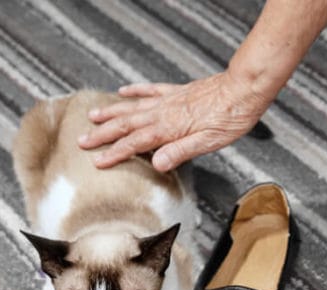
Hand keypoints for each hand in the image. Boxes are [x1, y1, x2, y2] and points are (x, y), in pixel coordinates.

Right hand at [78, 72, 270, 171]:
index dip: (115, 153)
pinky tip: (123, 92)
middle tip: (82, 141)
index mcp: (169, 129)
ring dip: (111, 113)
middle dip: (103, 134)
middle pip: (126, 125)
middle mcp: (164, 113)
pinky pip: (150, 90)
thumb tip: (156, 164)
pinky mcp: (178, 91)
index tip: (98, 161)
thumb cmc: (231, 118)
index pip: (135, 144)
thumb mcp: (209, 142)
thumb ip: (181, 152)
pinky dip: (135, 91)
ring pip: (133, 107)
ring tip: (92, 117)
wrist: (244, 89)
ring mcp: (169, 100)